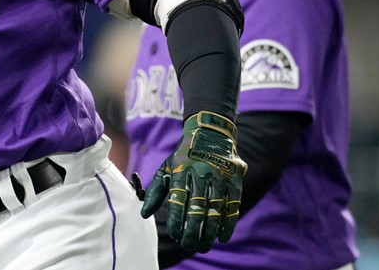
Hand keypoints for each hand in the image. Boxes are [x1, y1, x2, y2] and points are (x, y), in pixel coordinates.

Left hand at [140, 111, 246, 251]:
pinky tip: (222, 237)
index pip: (177, 201)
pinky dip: (228, 222)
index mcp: (181, 171)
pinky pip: (232, 204)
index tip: (175, 235)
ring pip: (215, 209)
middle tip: (189, 246)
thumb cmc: (185, 155)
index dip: (176, 220)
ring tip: (203, 246)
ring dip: (209, 231)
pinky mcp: (234, 179)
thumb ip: (155, 191)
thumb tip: (144, 214)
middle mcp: (201, 174)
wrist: (210, 132)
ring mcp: (219, 176)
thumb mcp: (166, 168)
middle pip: (196, 208)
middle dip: (192, 231)